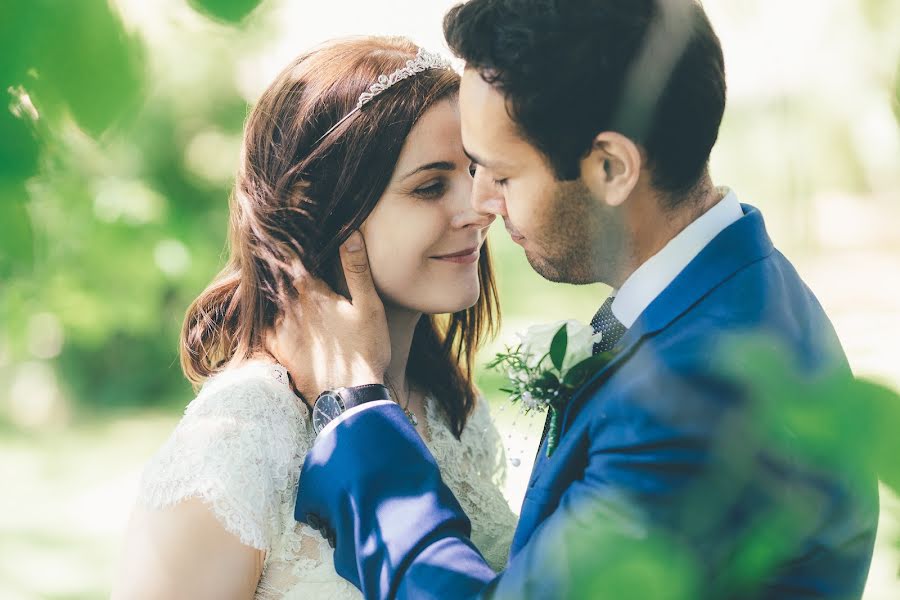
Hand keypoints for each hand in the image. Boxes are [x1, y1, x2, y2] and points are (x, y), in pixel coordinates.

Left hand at [270, 231, 390, 403]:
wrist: (348, 397)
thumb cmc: (365, 349)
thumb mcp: (369, 307)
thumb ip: (356, 269)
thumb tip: (350, 233)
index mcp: (311, 290)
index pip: (289, 257)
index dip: (283, 242)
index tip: (277, 228)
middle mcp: (288, 306)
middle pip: (274, 277)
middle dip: (271, 263)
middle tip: (266, 245)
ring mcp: (279, 328)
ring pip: (267, 300)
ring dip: (268, 289)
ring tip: (264, 274)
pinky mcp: (275, 348)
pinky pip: (261, 324)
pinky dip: (261, 314)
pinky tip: (260, 310)